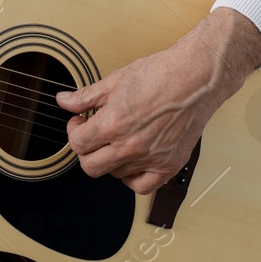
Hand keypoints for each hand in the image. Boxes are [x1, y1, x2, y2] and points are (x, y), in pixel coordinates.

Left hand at [56, 7, 260, 193]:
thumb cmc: (160, 74)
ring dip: (110, 160)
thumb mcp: (115, 81)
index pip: (78, 144)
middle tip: (92, 135)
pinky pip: (142, 187)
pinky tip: (132, 161)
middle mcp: (131, 146)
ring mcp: (151, 159)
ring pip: (115, 175)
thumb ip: (85, 97)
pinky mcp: (170, 165)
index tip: (80, 122)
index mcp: (113, 125)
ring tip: (118, 139)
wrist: (197, 77)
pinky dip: (132, 178)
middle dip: (86, 150)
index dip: (74, 131)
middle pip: (91, 166)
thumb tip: (63, 101)